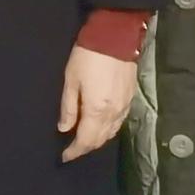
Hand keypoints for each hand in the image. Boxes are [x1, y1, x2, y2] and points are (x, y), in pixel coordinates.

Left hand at [58, 45, 136, 159]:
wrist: (115, 38)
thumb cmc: (87, 57)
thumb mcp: (70, 80)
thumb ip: (68, 107)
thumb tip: (64, 129)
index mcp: (97, 110)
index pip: (87, 140)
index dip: (75, 151)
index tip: (64, 156)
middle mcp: (114, 114)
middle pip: (101, 140)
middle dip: (86, 148)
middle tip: (71, 149)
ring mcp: (125, 107)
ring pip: (111, 133)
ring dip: (98, 140)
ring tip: (83, 140)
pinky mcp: (130, 99)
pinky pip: (119, 123)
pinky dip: (108, 130)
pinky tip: (100, 126)